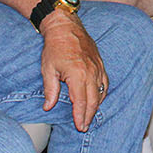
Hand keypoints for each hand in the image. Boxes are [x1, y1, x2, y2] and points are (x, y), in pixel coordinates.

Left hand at [38, 9, 107, 130]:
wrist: (65, 26)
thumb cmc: (55, 46)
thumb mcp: (48, 69)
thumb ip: (50, 90)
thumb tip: (48, 106)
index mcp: (77, 75)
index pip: (81, 102)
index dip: (80, 116)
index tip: (79, 126)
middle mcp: (90, 72)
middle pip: (93, 100)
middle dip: (89, 115)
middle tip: (84, 126)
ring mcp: (97, 67)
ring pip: (100, 92)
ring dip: (96, 106)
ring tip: (89, 116)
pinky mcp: (100, 63)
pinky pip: (104, 82)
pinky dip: (102, 93)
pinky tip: (97, 98)